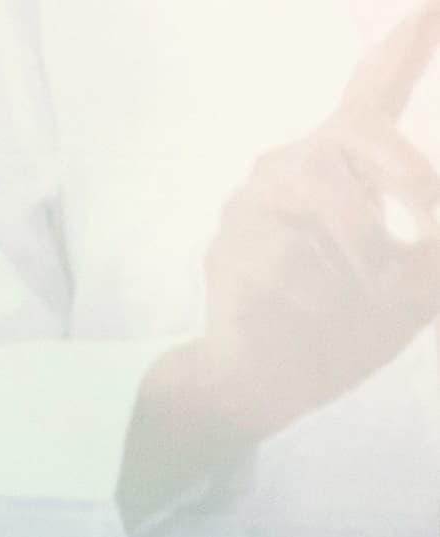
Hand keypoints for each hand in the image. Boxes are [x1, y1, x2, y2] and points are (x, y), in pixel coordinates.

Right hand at [159, 3, 439, 447]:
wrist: (262, 387)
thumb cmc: (342, 325)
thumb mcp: (418, 285)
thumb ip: (437, 245)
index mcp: (341, 167)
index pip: (373, 90)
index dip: (404, 46)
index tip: (431, 6)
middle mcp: (289, 169)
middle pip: (356, 134)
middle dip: (407, 178)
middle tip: (428, 225)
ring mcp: (251, 206)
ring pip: (332, 204)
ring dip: (367, 258)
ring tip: (369, 297)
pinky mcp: (230, 251)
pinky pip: (298, 264)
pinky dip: (328, 302)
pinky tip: (313, 320)